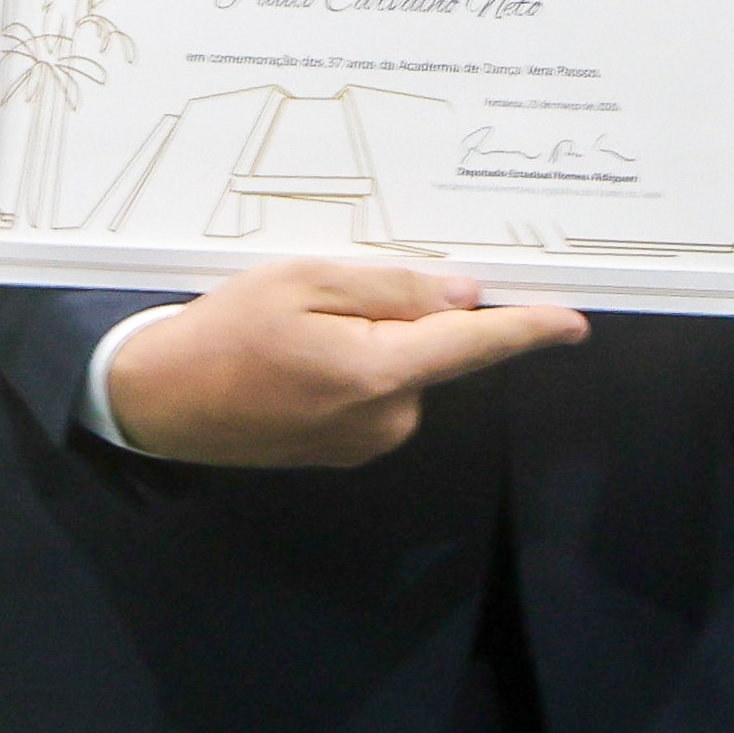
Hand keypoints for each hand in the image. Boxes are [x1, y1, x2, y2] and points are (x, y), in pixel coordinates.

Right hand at [101, 253, 589, 466]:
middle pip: (429, 350)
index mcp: (378, 372)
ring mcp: (365, 442)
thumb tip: (463, 296)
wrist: (160, 401)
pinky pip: (374, 395)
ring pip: (400, 371)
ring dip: (370, 341)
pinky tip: (295, 360)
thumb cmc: (224, 330)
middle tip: (320, 296)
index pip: (471, 345)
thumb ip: (390, 288)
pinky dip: (352, 367)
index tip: (574, 323)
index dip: (527, 330)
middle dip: (398, 314)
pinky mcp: (345, 452)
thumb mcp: (304, 280)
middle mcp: (384, 419)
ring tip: (294, 330)